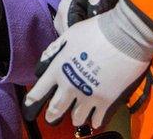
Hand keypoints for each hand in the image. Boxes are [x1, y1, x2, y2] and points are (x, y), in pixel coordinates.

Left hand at [24, 0, 152, 129]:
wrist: (122, 37)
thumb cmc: (94, 32)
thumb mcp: (68, 35)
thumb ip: (57, 49)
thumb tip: (48, 58)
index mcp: (58, 68)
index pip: (40, 89)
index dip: (32, 98)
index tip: (29, 103)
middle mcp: (69, 85)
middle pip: (56, 108)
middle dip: (51, 115)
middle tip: (50, 118)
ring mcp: (87, 95)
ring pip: (76, 117)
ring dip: (75, 119)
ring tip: (75, 119)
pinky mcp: (105, 101)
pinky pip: (97, 118)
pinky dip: (95, 121)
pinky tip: (95, 121)